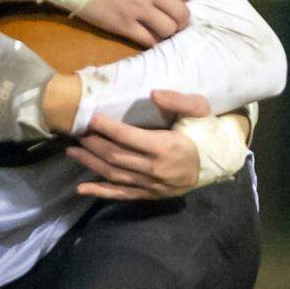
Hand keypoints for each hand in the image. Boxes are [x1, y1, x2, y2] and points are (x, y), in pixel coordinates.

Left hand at [66, 91, 208, 199]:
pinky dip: (100, 192)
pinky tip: (81, 189)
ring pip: (114, 175)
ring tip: (72, 152)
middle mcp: (155, 169)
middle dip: (93, 144)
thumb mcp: (200, 110)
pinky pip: (120, 195)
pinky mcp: (148, 195)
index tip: (91, 119)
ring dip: (90, 164)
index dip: (107, 128)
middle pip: (116, 156)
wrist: (218, 163)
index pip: (129, 137)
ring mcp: (150, 185)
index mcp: (166, 147)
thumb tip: (153, 93)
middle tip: (76, 133)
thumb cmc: (205, 133)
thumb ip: (179, 100)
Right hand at [77, 0, 196, 47]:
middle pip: (182, 12)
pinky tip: (144, 37)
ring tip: (158, 30)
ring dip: (167, 32)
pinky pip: (147, 41)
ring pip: (168, 29)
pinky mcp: (121, 26)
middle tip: (172, 19)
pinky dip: (150, 42)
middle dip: (181, 19)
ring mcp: (136, 10)